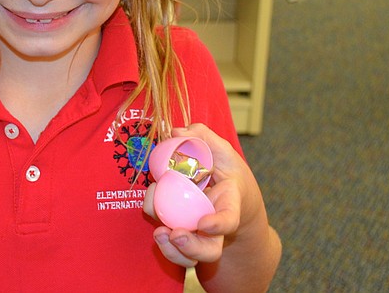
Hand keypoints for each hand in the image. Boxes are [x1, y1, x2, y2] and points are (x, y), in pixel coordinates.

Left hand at [144, 124, 249, 266]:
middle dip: (192, 248)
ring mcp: (200, 236)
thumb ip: (204, 138)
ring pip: (190, 257)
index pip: (229, 219)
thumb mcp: (223, 152)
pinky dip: (164, 244)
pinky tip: (155, 225)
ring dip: (173, 252)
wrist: (233, 200)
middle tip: (176, 235)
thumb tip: (176, 131)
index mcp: (230, 204)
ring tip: (160, 234)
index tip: (204, 224)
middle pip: (210, 250)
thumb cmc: (228, 174)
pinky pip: (174, 249)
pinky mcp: (184, 237)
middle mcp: (216, 227)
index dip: (218, 224)